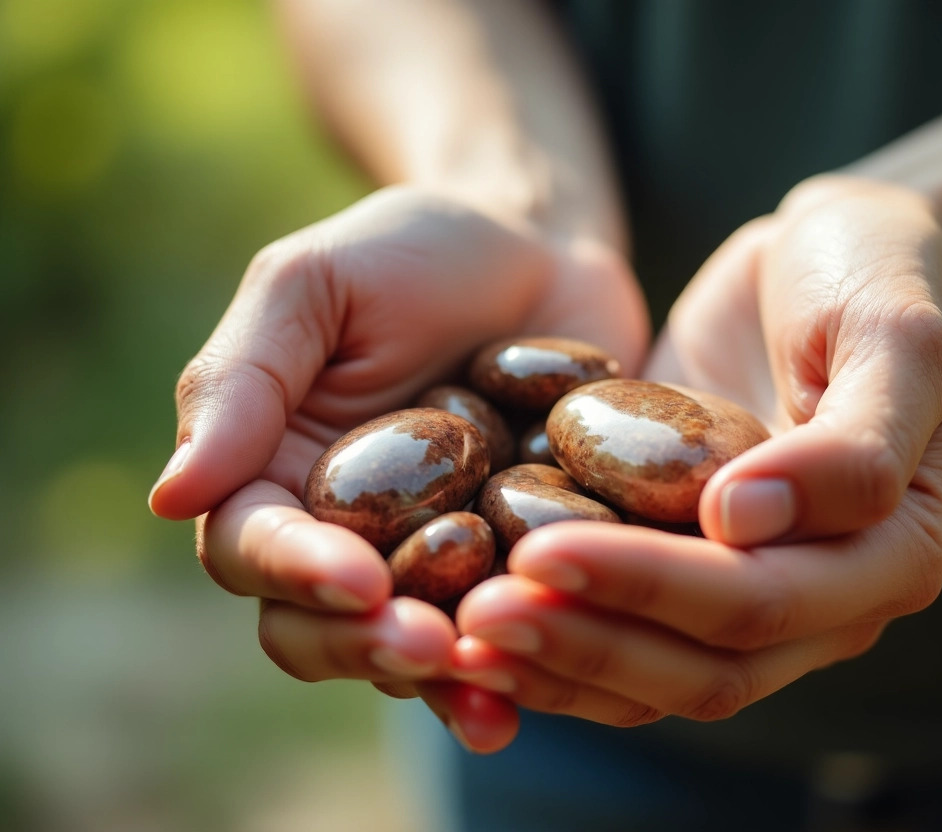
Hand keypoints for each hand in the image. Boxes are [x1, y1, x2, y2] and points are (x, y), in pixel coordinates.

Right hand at [148, 185, 648, 750]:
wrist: (539, 252)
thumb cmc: (416, 254)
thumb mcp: (318, 286)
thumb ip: (243, 380)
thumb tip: (171, 499)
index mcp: (277, 474)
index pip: (254, 548)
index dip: (296, 573)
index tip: (355, 579)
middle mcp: (347, 536)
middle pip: (323, 627)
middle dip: (369, 645)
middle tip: (430, 647)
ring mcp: (436, 561)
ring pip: (415, 649)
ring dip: (446, 676)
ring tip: (494, 681)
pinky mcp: (519, 565)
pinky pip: (511, 630)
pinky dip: (527, 656)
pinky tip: (559, 669)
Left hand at [450, 176, 941, 727]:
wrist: (838, 250)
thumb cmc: (885, 276)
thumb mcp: (896, 336)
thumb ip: (852, 443)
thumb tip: (744, 523)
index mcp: (891, 557)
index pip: (760, 600)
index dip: (652, 589)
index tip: (544, 552)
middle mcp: (824, 599)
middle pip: (702, 664)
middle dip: (584, 640)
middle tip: (472, 618)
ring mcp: (754, 591)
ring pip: (654, 673)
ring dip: (556, 662)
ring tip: (454, 637)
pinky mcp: (688, 561)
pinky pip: (621, 625)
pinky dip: (553, 635)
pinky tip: (469, 620)